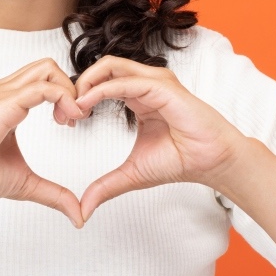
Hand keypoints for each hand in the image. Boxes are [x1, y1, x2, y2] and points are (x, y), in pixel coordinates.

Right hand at [0, 58, 89, 227]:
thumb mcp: (26, 183)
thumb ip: (53, 193)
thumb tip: (78, 214)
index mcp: (7, 102)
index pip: (44, 79)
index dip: (65, 96)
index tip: (70, 122)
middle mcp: (5, 91)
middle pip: (48, 66)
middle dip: (71, 87)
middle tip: (74, 118)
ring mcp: (3, 93)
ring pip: (47, 68)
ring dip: (69, 91)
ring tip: (69, 120)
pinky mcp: (4, 103)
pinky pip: (43, 87)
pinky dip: (63, 98)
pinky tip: (65, 121)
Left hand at [74, 56, 245, 220]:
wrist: (212, 162)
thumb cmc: (181, 160)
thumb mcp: (132, 174)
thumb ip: (106, 186)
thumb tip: (83, 209)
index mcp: (138, 95)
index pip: (100, 81)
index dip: (78, 96)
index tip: (64, 121)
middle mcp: (145, 83)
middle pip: (101, 68)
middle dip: (76, 85)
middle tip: (62, 113)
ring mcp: (155, 81)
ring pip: (110, 66)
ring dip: (85, 83)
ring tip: (72, 108)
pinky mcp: (163, 86)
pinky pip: (125, 81)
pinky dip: (101, 89)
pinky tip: (86, 104)